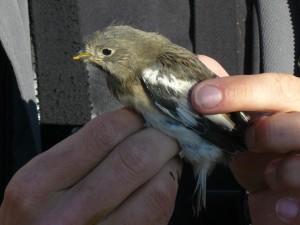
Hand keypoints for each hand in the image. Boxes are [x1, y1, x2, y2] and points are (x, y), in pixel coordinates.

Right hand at [0, 108, 180, 224]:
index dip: (134, 118)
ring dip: (170, 164)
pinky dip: (168, 190)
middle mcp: (66, 215)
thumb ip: (82, 151)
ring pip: (158, 189)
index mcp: (38, 184)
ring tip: (166, 157)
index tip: (144, 114)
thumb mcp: (42, 182)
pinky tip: (162, 181)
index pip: (104, 133)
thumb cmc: (39, 217)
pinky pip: (160, 213)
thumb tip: (131, 125)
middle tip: (167, 131)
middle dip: (161, 137)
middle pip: (135, 159)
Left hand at [192, 56, 299, 224]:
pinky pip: (297, 207)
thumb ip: (231, 101)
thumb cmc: (263, 152)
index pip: (278, 88)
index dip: (240, 91)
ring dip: (279, 173)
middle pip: (297, 125)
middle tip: (250, 142)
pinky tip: (281, 207)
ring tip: (270, 175)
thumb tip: (202, 69)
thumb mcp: (246, 127)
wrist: (280, 190)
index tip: (201, 98)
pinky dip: (279, 208)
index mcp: (296, 108)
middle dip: (269, 134)